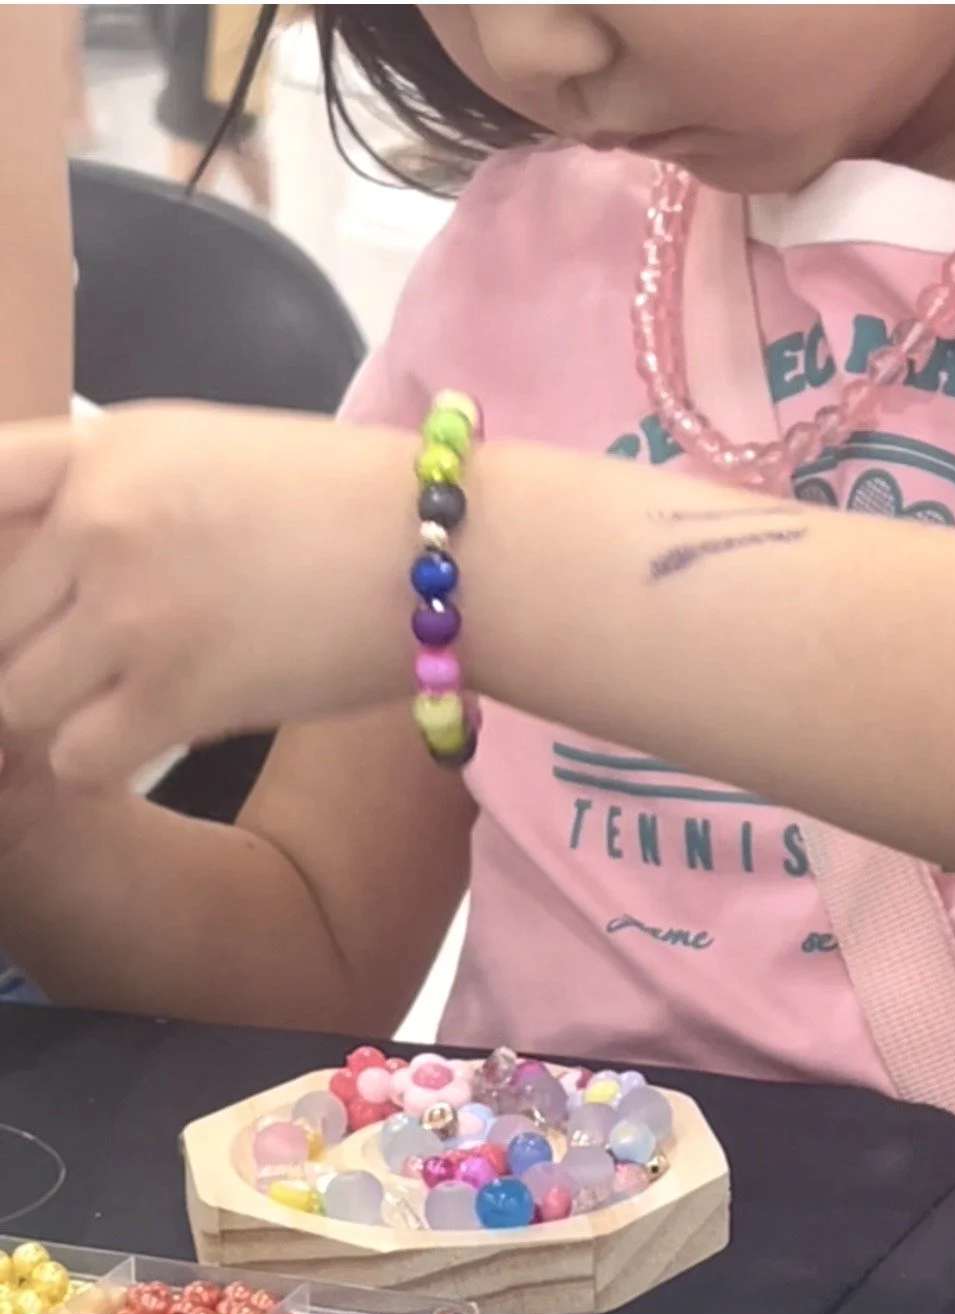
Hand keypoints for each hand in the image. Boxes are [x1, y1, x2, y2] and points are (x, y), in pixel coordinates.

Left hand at [0, 404, 421, 784]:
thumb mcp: (210, 453)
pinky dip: (99, 761)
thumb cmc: (348, 501)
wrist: (448, 553)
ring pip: (17, 697)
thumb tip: (53, 558)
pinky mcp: (176, 697)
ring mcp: (131, 614)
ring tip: (120, 702)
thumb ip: (118, 493)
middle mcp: (97, 523)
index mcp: (106, 449)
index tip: (17, 599)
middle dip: (30, 645)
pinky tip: (147, 737)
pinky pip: (76, 759)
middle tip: (89, 661)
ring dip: (61, 709)